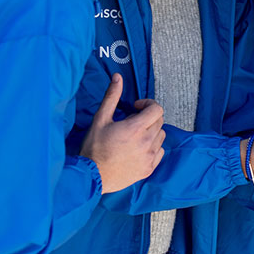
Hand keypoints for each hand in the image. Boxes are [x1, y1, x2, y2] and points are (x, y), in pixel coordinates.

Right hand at [79, 74, 165, 193]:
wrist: (92, 176)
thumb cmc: (94, 147)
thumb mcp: (100, 119)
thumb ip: (112, 97)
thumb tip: (118, 77)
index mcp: (136, 129)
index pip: (157, 109)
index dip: (148, 104)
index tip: (136, 107)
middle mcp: (146, 143)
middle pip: (159, 121)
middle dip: (148, 117)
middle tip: (132, 122)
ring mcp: (149, 157)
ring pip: (161, 136)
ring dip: (151, 131)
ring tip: (134, 136)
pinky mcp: (149, 169)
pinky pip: (160, 152)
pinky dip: (153, 147)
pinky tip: (138, 148)